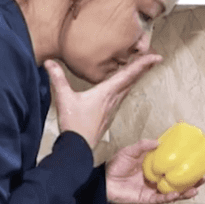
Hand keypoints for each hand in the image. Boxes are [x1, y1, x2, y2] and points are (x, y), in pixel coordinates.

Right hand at [44, 55, 161, 148]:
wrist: (78, 146)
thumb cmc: (74, 124)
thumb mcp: (64, 98)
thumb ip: (58, 78)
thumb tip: (48, 62)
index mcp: (106, 92)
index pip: (128, 74)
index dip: (142, 64)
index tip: (156, 57)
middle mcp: (113, 98)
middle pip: (132, 80)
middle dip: (144, 67)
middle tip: (155, 57)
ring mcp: (112, 106)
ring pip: (129, 87)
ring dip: (137, 76)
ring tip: (145, 66)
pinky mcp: (108, 112)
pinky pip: (122, 94)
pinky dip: (128, 85)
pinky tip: (127, 84)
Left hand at [105, 139, 202, 203]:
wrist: (102, 182)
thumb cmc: (114, 166)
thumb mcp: (130, 151)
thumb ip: (143, 146)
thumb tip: (158, 141)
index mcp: (153, 168)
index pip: (172, 167)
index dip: (184, 166)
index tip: (196, 162)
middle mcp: (155, 180)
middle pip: (176, 182)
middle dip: (190, 182)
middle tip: (202, 178)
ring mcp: (152, 190)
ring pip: (172, 193)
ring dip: (184, 192)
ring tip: (196, 188)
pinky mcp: (146, 199)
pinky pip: (161, 199)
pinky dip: (170, 197)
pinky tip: (178, 194)